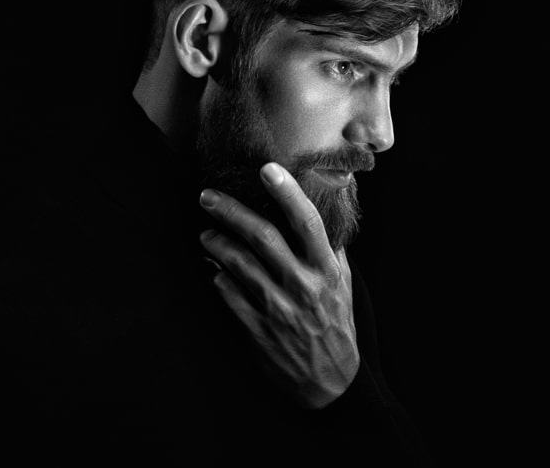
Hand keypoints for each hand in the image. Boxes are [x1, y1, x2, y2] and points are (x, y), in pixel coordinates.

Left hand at [198, 162, 358, 408]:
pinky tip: (212, 268)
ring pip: (237, 263)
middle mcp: (303, 285)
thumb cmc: (336, 323)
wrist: (330, 380)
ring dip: (215, 243)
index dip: (287, 193)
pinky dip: (216, 277)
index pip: (307, 223)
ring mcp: (278, 308)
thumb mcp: (343, 284)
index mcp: (327, 270)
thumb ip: (330, 248)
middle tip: (207, 196)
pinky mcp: (257, 329)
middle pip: (262, 237)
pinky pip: (227, 294)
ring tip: (206, 234)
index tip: (267, 169)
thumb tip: (324, 207)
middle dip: (230, 211)